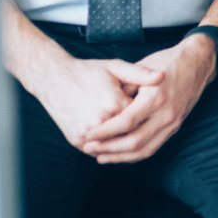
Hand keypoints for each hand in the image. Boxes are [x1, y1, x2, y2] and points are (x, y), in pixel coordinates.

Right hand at [23, 52, 162, 152]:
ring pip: (114, 146)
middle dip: (139, 130)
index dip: (148, 114)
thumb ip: (140, 74)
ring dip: (125, 143)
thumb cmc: (88, 72)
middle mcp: (101, 123)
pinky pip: (98, 150)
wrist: (54, 79)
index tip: (153, 109)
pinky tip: (118, 140)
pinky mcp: (76, 141)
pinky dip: (109, 147)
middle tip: (146, 123)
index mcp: (114, 104)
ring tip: (134, 133)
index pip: (141, 117)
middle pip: (129, 134)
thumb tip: (162, 76)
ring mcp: (87, 135)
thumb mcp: (115, 67)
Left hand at [79, 35, 217, 162]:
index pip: (126, 122)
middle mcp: (166, 113)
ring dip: (120, 157)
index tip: (88, 135)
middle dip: (109, 148)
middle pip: (134, 141)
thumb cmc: (166, 62)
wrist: (197, 63)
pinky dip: (135, 155)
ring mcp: (173, 122)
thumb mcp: (141, 68)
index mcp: (156, 97)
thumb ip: (123, 89)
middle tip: (89, 148)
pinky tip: (120, 154)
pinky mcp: (175, 127)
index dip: (105, 132)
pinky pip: (153, 147)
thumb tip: (104, 109)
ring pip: (144, 150)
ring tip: (100, 156)